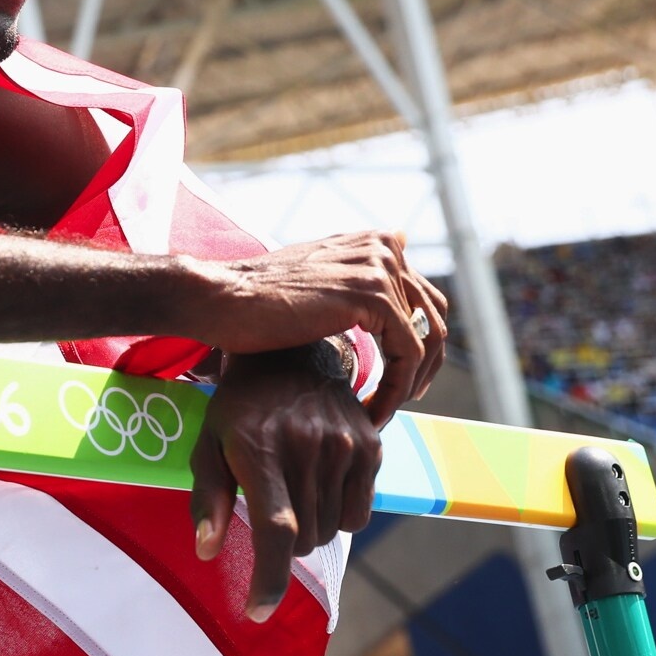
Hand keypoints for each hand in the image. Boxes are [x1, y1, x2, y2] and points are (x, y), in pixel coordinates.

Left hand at [190, 343, 382, 621]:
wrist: (290, 356)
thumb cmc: (238, 410)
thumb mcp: (208, 445)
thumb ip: (208, 498)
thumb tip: (207, 550)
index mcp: (262, 451)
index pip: (276, 531)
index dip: (269, 580)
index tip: (256, 612)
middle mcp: (308, 449)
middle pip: (303, 541)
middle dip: (283, 543)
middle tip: (270, 510)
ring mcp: (345, 446)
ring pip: (331, 531)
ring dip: (311, 528)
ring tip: (294, 490)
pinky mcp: (371, 446)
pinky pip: (358, 514)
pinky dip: (338, 514)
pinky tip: (319, 484)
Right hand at [192, 232, 447, 423]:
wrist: (221, 299)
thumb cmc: (255, 301)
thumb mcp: (311, 282)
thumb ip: (350, 280)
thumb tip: (387, 264)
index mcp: (374, 243)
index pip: (422, 298)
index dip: (418, 343)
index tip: (398, 380)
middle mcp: (384, 248)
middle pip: (434, 316)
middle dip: (426, 366)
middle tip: (401, 399)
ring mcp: (380, 269)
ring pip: (427, 340)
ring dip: (410, 384)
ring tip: (383, 411)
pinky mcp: (372, 297)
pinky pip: (408, 355)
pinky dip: (395, 390)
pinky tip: (372, 412)